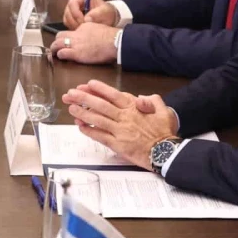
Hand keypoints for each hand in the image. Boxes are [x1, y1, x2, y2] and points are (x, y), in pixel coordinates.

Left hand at [50, 23, 118, 63]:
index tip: (68, 42)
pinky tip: (61, 57)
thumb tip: (89, 35)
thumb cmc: (110, 37)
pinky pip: (62, 53)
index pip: (70, 32)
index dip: (67, 37)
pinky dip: (60, 55)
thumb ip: (90, 31)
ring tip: (54, 53)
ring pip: (57, 43)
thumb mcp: (98, 28)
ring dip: (54, 48)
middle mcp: (76, 34)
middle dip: (56, 41)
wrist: (114, 41)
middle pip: (60, 35)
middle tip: (56, 47)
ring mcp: (75, 43)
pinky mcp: (76, 53)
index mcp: (82, 27)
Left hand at [62, 80, 176, 170]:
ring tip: (71, 107)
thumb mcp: (164, 111)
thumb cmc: (164, 132)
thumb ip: (152, 100)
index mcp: (134, 108)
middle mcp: (124, 118)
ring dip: (82, 113)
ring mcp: (120, 132)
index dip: (100, 89)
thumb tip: (141, 97)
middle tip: (71, 93)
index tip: (88, 84)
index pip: (114, 95)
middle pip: (101, 105)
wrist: (166, 153)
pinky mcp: (117, 145)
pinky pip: (100, 136)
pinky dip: (89, 130)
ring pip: (97, 120)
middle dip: (84, 98)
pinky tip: (80, 126)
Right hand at [63, 0, 112, 28]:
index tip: (83, 22)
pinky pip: (67, 24)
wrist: (107, 19)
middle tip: (84, 28)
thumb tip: (87, 18)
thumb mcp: (106, 11)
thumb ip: (98, 13)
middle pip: (68, 12)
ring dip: (74, 26)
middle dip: (75, 21)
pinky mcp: (70, 19)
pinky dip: (73, 28)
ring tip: (84, 29)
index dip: (76, 13)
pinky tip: (81, 30)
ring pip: (66, 19)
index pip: (72, 3)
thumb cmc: (106, 12)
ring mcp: (71, 11)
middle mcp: (74, 2)